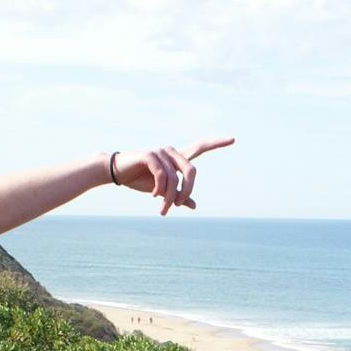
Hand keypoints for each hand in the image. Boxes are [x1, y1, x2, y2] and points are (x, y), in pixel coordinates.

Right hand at [113, 137, 235, 213]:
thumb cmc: (139, 179)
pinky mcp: (150, 155)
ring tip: (163, 210)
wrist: (117, 173)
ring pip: (175, 177)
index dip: (216, 143)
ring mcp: (160, 151)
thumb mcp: (161, 191)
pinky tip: (154, 196)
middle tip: (180, 206)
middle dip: (188, 191)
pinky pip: (162, 175)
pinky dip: (160, 189)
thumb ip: (177, 195)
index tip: (233, 140)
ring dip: (170, 197)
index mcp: (176, 158)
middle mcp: (171, 152)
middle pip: (191, 171)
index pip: (199, 147)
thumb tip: (193, 204)